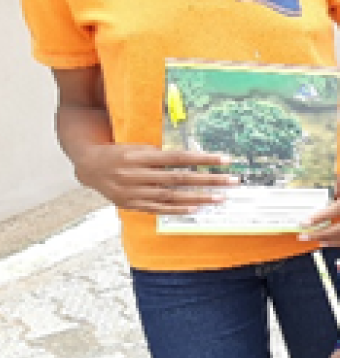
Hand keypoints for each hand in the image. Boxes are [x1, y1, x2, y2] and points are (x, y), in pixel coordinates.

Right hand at [72, 144, 236, 213]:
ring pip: (172, 197)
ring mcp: (134, 193)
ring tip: (221, 198)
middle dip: (208, 180)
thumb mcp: (139, 148)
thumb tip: (193, 158)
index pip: (178, 158)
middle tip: (232, 181)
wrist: (90, 167)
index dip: (202, 159)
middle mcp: (137, 176)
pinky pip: (159, 209)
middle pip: (179, 179)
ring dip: (199, 198)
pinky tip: (196, 209)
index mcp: (140, 157)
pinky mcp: (132, 205)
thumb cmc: (121, 154)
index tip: (224, 160)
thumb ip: (161, 154)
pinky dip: (178, 210)